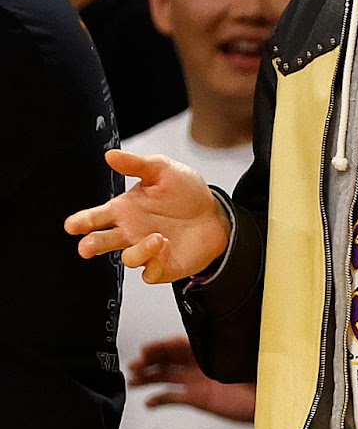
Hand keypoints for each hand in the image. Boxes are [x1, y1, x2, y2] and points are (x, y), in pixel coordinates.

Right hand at [65, 150, 231, 283]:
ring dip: (139, 250)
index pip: (96, 217)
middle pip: (102, 242)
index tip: (72, 225)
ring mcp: (145, 251)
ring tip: (158, 238)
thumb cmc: (185, 191)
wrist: (214, 214)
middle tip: (86, 246)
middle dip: (92, 245)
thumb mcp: (163, 170)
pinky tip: (167, 248)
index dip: (82, 221)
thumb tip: (110, 155)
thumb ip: (137, 164)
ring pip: (129, 259)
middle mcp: (130, 232)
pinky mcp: (162, 267)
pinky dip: (155, 263)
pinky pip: (150, 273)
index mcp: (124, 209)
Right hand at [129, 336, 255, 421]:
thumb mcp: (246, 356)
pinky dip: (160, 399)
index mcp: (208, 351)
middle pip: (167, 360)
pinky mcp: (197, 399)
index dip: (161, 347)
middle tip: (134, 364)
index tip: (147, 348)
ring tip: (133, 381)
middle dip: (149, 361)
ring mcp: (196, 381)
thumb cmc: (258, 376)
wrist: (264, 400)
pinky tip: (150, 401)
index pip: (178, 345)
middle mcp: (199, 365)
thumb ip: (235, 343)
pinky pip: (173, 398)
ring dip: (148, 378)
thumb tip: (234, 325)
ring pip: (166, 377)